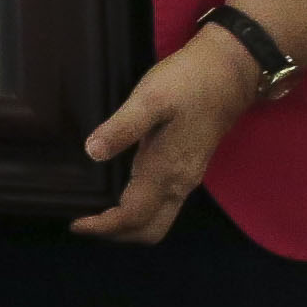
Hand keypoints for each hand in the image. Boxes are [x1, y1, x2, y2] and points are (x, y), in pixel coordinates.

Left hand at [73, 29, 262, 243]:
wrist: (231, 71)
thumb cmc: (188, 82)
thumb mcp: (150, 98)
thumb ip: (123, 127)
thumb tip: (92, 152)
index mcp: (166, 171)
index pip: (133, 216)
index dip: (103, 227)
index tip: (75, 224)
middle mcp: (179, 182)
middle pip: (150, 230)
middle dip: (117, 235)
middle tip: (84, 223)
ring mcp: (187, 176)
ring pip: (158, 219)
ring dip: (128, 225)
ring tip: (95, 212)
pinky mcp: (189, 166)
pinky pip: (163, 204)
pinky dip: (140, 210)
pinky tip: (120, 192)